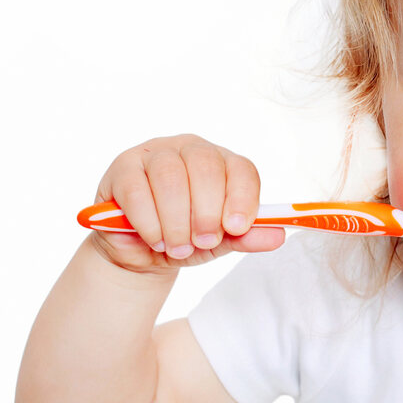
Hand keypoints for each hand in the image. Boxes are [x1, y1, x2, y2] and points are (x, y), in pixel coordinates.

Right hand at [87, 135, 284, 273]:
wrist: (141, 252)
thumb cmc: (186, 238)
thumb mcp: (220, 242)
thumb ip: (246, 236)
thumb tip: (278, 235)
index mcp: (221, 162)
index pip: (240, 168)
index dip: (242, 197)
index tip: (237, 227)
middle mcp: (190, 149)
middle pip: (205, 167)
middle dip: (206, 212)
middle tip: (203, 241)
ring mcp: (155, 154)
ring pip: (170, 177)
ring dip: (177, 221)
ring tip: (178, 247)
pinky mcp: (123, 168)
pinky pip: (138, 191)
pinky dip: (149, 222)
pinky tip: (155, 239)